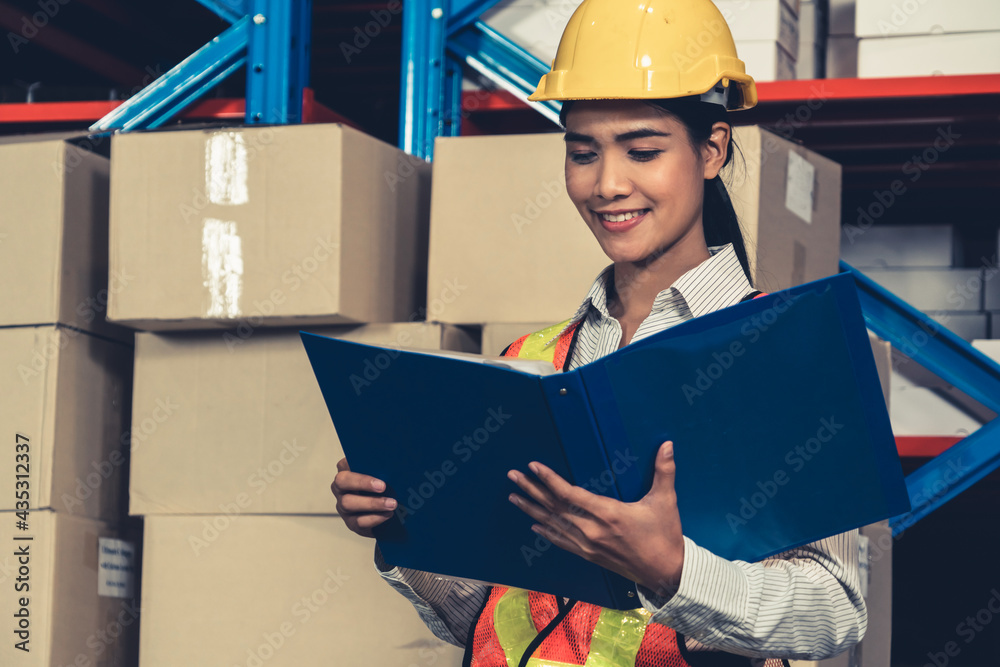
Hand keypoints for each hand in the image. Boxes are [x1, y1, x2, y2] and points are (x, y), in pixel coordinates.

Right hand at [331, 457, 396, 537]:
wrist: (385, 514)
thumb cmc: (384, 488)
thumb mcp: (382, 476)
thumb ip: (382, 469)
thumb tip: (393, 462)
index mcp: (347, 473)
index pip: (343, 463)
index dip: (354, 462)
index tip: (373, 464)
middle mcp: (340, 489)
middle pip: (342, 481)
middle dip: (363, 482)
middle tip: (383, 486)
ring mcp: (343, 507)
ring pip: (348, 503)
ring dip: (372, 503)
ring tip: (391, 503)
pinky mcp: (351, 523)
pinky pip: (359, 522)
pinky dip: (375, 518)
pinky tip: (388, 514)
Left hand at [507, 441, 684, 595]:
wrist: (666, 573)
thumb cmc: (665, 535)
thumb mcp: (665, 501)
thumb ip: (665, 471)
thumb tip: (668, 444)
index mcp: (608, 514)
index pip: (570, 494)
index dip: (549, 479)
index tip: (533, 467)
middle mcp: (592, 530)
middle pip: (554, 507)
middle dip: (531, 490)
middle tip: (513, 476)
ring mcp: (589, 545)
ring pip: (553, 524)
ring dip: (532, 510)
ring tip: (514, 496)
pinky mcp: (590, 555)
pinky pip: (562, 542)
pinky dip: (546, 532)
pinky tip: (534, 525)